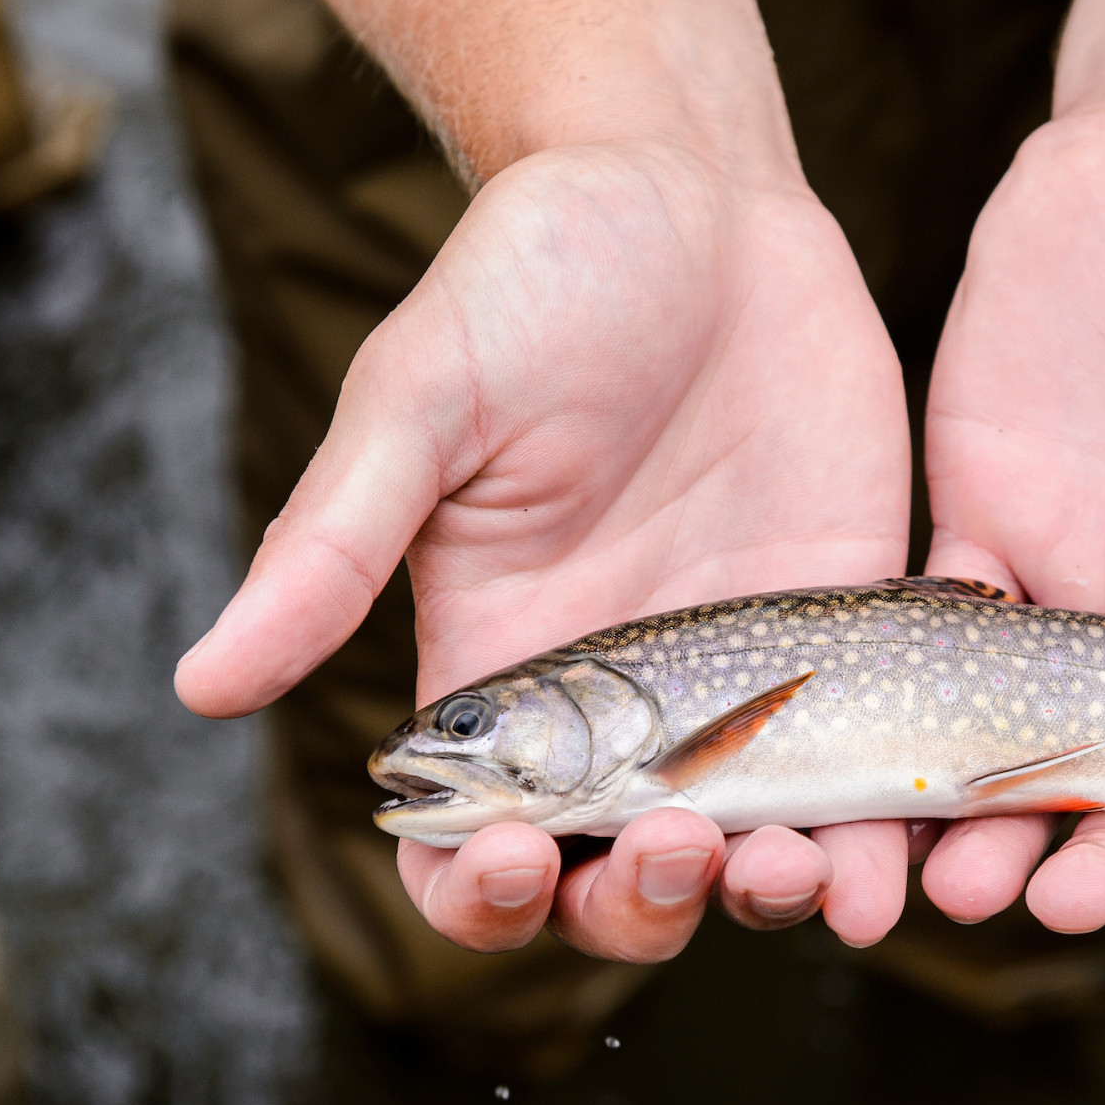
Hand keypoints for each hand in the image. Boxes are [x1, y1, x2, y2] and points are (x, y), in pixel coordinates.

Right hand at [176, 143, 917, 957]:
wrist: (697, 197)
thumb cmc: (533, 280)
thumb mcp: (422, 401)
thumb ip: (331, 545)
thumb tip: (199, 683)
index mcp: (501, 673)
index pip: (471, 851)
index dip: (484, 893)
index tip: (523, 856)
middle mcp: (623, 707)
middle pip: (621, 884)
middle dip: (645, 907)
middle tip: (681, 844)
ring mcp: (743, 680)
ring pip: (754, 854)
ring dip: (774, 897)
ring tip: (802, 870)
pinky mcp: (849, 634)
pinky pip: (871, 767)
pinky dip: (888, 830)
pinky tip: (906, 838)